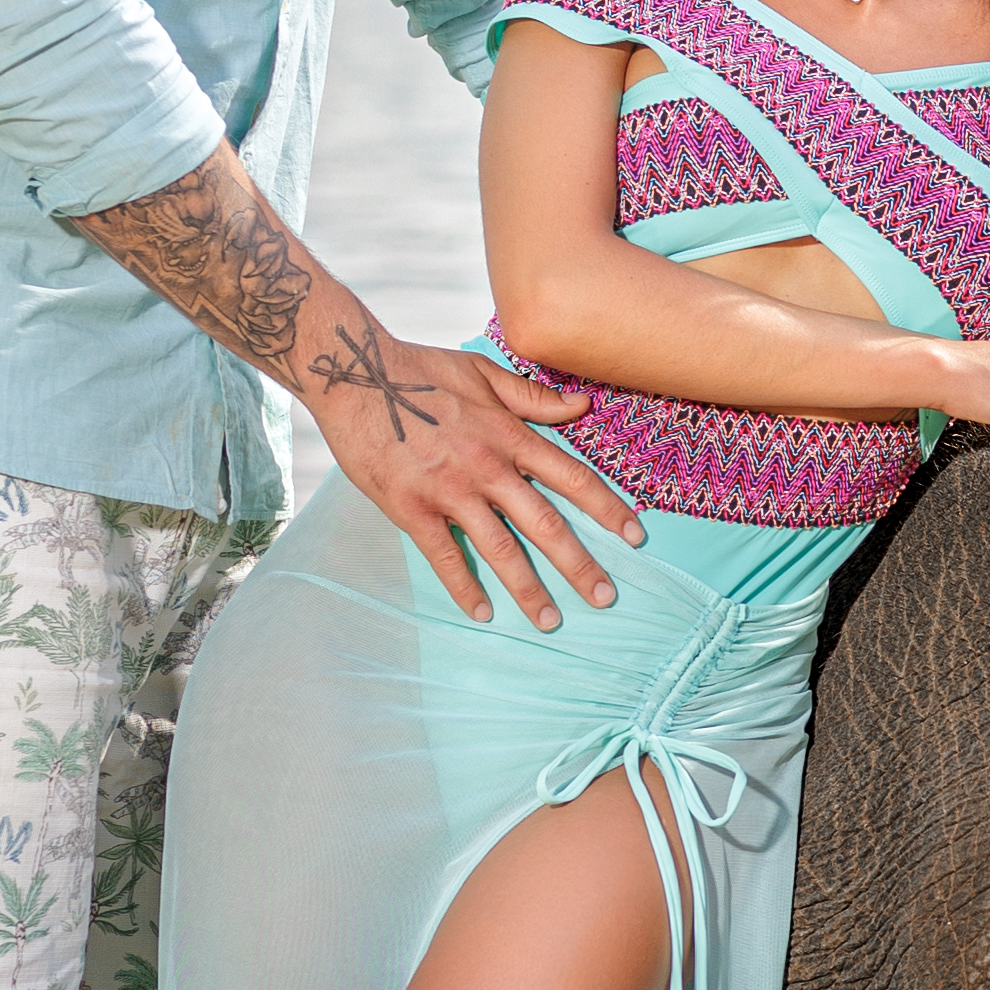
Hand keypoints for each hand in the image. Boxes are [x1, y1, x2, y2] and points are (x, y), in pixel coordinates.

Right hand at [304, 318, 640, 623]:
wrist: (353, 374)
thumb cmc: (419, 369)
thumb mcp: (482, 371)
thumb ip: (533, 396)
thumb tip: (583, 405)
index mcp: (509, 435)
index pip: (573, 477)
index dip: (608, 509)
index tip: (636, 536)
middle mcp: (487, 467)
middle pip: (545, 523)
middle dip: (579, 564)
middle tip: (605, 598)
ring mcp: (449, 490)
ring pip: (500, 548)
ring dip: (528, 588)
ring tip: (550, 620)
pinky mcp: (411, 508)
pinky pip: (444, 556)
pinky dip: (463, 587)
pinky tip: (481, 613)